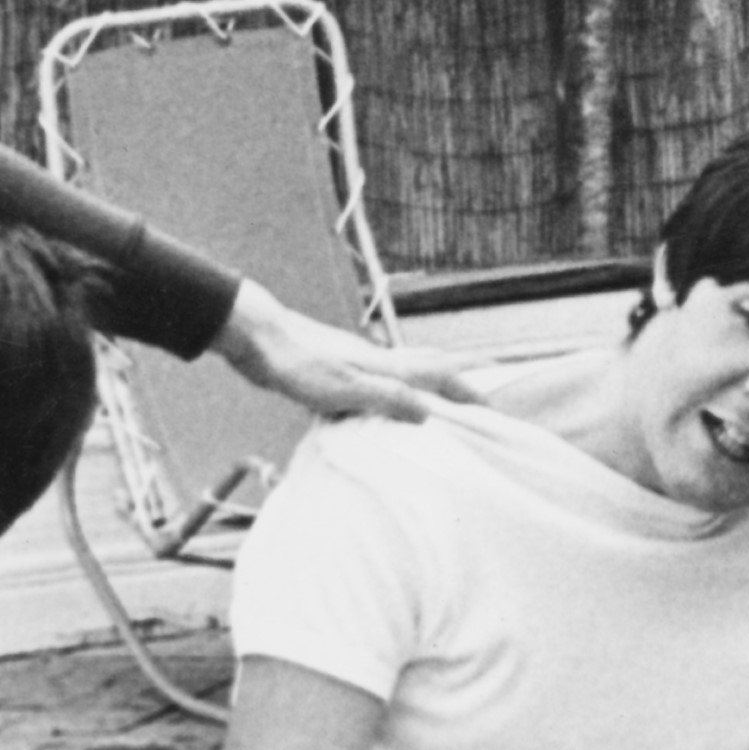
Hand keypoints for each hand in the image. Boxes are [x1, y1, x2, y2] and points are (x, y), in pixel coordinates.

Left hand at [213, 281, 475, 422]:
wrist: (257, 336)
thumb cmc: (297, 361)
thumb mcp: (346, 388)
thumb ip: (387, 398)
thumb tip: (429, 413)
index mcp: (385, 366)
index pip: (438, 375)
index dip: (466, 390)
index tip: (491, 407)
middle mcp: (375, 360)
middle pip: (425, 369)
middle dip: (452, 384)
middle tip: (473, 401)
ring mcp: (353, 362)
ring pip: (399, 374)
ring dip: (421, 387)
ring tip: (434, 405)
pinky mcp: (331, 369)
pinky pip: (370, 383)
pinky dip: (385, 393)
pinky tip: (372, 405)